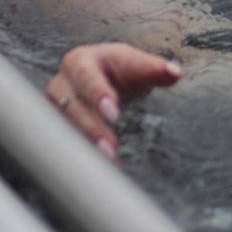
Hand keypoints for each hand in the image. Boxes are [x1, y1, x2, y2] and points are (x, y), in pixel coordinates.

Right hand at [44, 43, 181, 162]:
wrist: (101, 75)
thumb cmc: (118, 68)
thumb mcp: (136, 64)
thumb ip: (154, 68)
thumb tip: (174, 72)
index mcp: (80, 61)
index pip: (87, 78)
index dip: (98, 95)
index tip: (114, 114)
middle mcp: (62, 84)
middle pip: (72, 105)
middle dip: (91, 128)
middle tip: (111, 148)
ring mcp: (57, 108)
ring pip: (65, 127)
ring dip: (85, 145)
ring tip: (109, 162)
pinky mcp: (59, 127)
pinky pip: (68, 143)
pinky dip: (83, 155)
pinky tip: (99, 169)